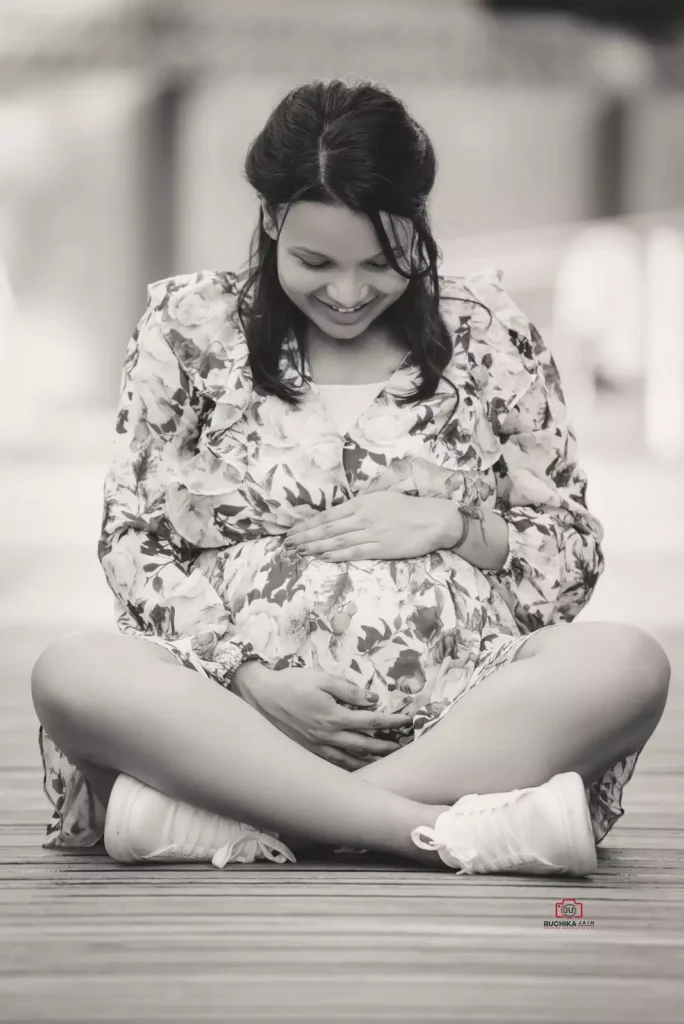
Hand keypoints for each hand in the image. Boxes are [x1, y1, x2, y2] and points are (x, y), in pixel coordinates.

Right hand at [231, 661, 413, 770]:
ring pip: (349, 760)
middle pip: (364, 745)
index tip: (406, 721)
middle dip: (385, 747)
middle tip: (401, 747)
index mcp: (334, 716)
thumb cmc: (291, 683)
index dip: (391, 722)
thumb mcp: (322, 678)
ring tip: (384, 762)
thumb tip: (371, 700)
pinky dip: (348, 768)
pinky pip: (332, 764)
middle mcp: (328, 736)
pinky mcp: (307, 752)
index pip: (371, 721)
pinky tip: (355, 767)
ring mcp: (316, 748)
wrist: (259, 696)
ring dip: (369, 762)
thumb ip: (348, 689)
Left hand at [283, 492, 453, 561]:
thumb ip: (361, 504)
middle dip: (305, 536)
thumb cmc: (410, 507)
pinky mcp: (381, 549)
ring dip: (315, 546)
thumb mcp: (382, 497)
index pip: (328, 515)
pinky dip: (337, 554)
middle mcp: (363, 517)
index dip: (308, 524)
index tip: (293, 530)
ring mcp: (372, 533)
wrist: (435, 519)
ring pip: (337, 541)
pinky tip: (323, 556)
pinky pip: (354, 552)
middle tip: (287, 544)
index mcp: (362, 503)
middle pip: (328, 528)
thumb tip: (342, 512)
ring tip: (299, 551)